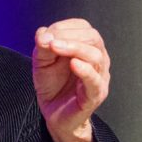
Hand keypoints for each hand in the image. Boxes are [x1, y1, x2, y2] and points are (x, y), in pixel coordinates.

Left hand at [32, 19, 110, 141]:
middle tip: (50, 41)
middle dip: (69, 36)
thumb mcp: (42, 62)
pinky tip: (73, 64)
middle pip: (93, 38)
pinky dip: (85, 70)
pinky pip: (95, 80)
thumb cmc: (53, 86)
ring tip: (56, 48)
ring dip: (74, 48)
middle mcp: (97, 59)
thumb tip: (43, 32)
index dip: (65, 27)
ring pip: (96, 56)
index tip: (46, 35)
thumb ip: (42, 46)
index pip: (84, 28)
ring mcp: (99, 77)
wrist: (54, 114)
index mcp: (86, 48)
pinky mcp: (95, 94)